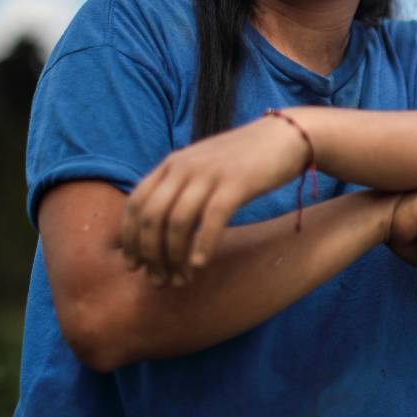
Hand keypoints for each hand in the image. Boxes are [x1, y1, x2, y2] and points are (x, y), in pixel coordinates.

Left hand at [119, 114, 308, 285]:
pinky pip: (211, 219)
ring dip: (174, 257)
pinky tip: (201, 265)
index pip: (135, 204)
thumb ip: (181, 187)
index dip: (129, 239)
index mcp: (172, 163)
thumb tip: (159, 225)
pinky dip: (202, 245)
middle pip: (151, 217)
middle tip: (158, 281)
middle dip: (150, 255)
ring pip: (177, 222)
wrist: (286, 136)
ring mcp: (210, 173)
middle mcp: (184, 166)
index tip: (133, 266)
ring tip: (180, 280)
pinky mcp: (237, 182)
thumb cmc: (245, 159)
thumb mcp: (204, 166)